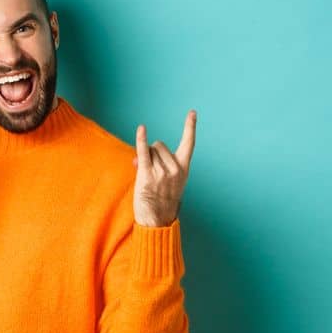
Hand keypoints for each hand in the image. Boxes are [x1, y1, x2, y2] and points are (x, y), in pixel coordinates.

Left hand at [132, 110, 196, 226]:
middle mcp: (175, 168)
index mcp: (183, 168)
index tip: (192, 113)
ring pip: (149, 151)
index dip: (190, 127)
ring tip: (145, 175)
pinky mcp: (148, 175)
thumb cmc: (161, 200)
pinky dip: (141, 140)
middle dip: (152, 152)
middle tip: (150, 169)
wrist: (157, 220)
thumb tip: (139, 156)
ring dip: (144, 158)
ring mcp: (162, 172)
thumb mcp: (167, 181)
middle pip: (160, 145)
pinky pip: (143, 152)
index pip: (189, 143)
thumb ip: (158, 165)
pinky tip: (141, 128)